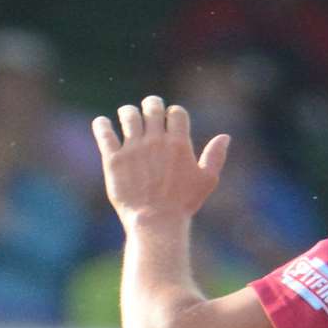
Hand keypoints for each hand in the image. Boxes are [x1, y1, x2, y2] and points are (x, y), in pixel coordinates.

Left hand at [93, 95, 230, 222]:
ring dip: (128, 112)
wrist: (155, 223)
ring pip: (128, 115)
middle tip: (148, 108)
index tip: (169, 120)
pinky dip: (101, 125)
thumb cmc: (183, 204)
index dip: (173, 113)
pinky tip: (102, 123)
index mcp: (178, 143)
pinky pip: (104, 133)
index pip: (176, 112)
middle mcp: (156, 141)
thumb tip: (225, 136)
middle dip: (151, 104)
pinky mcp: (114, 160)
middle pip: (152, 107)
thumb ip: (216, 157)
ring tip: (126, 114)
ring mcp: (133, 149)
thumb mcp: (207, 181)